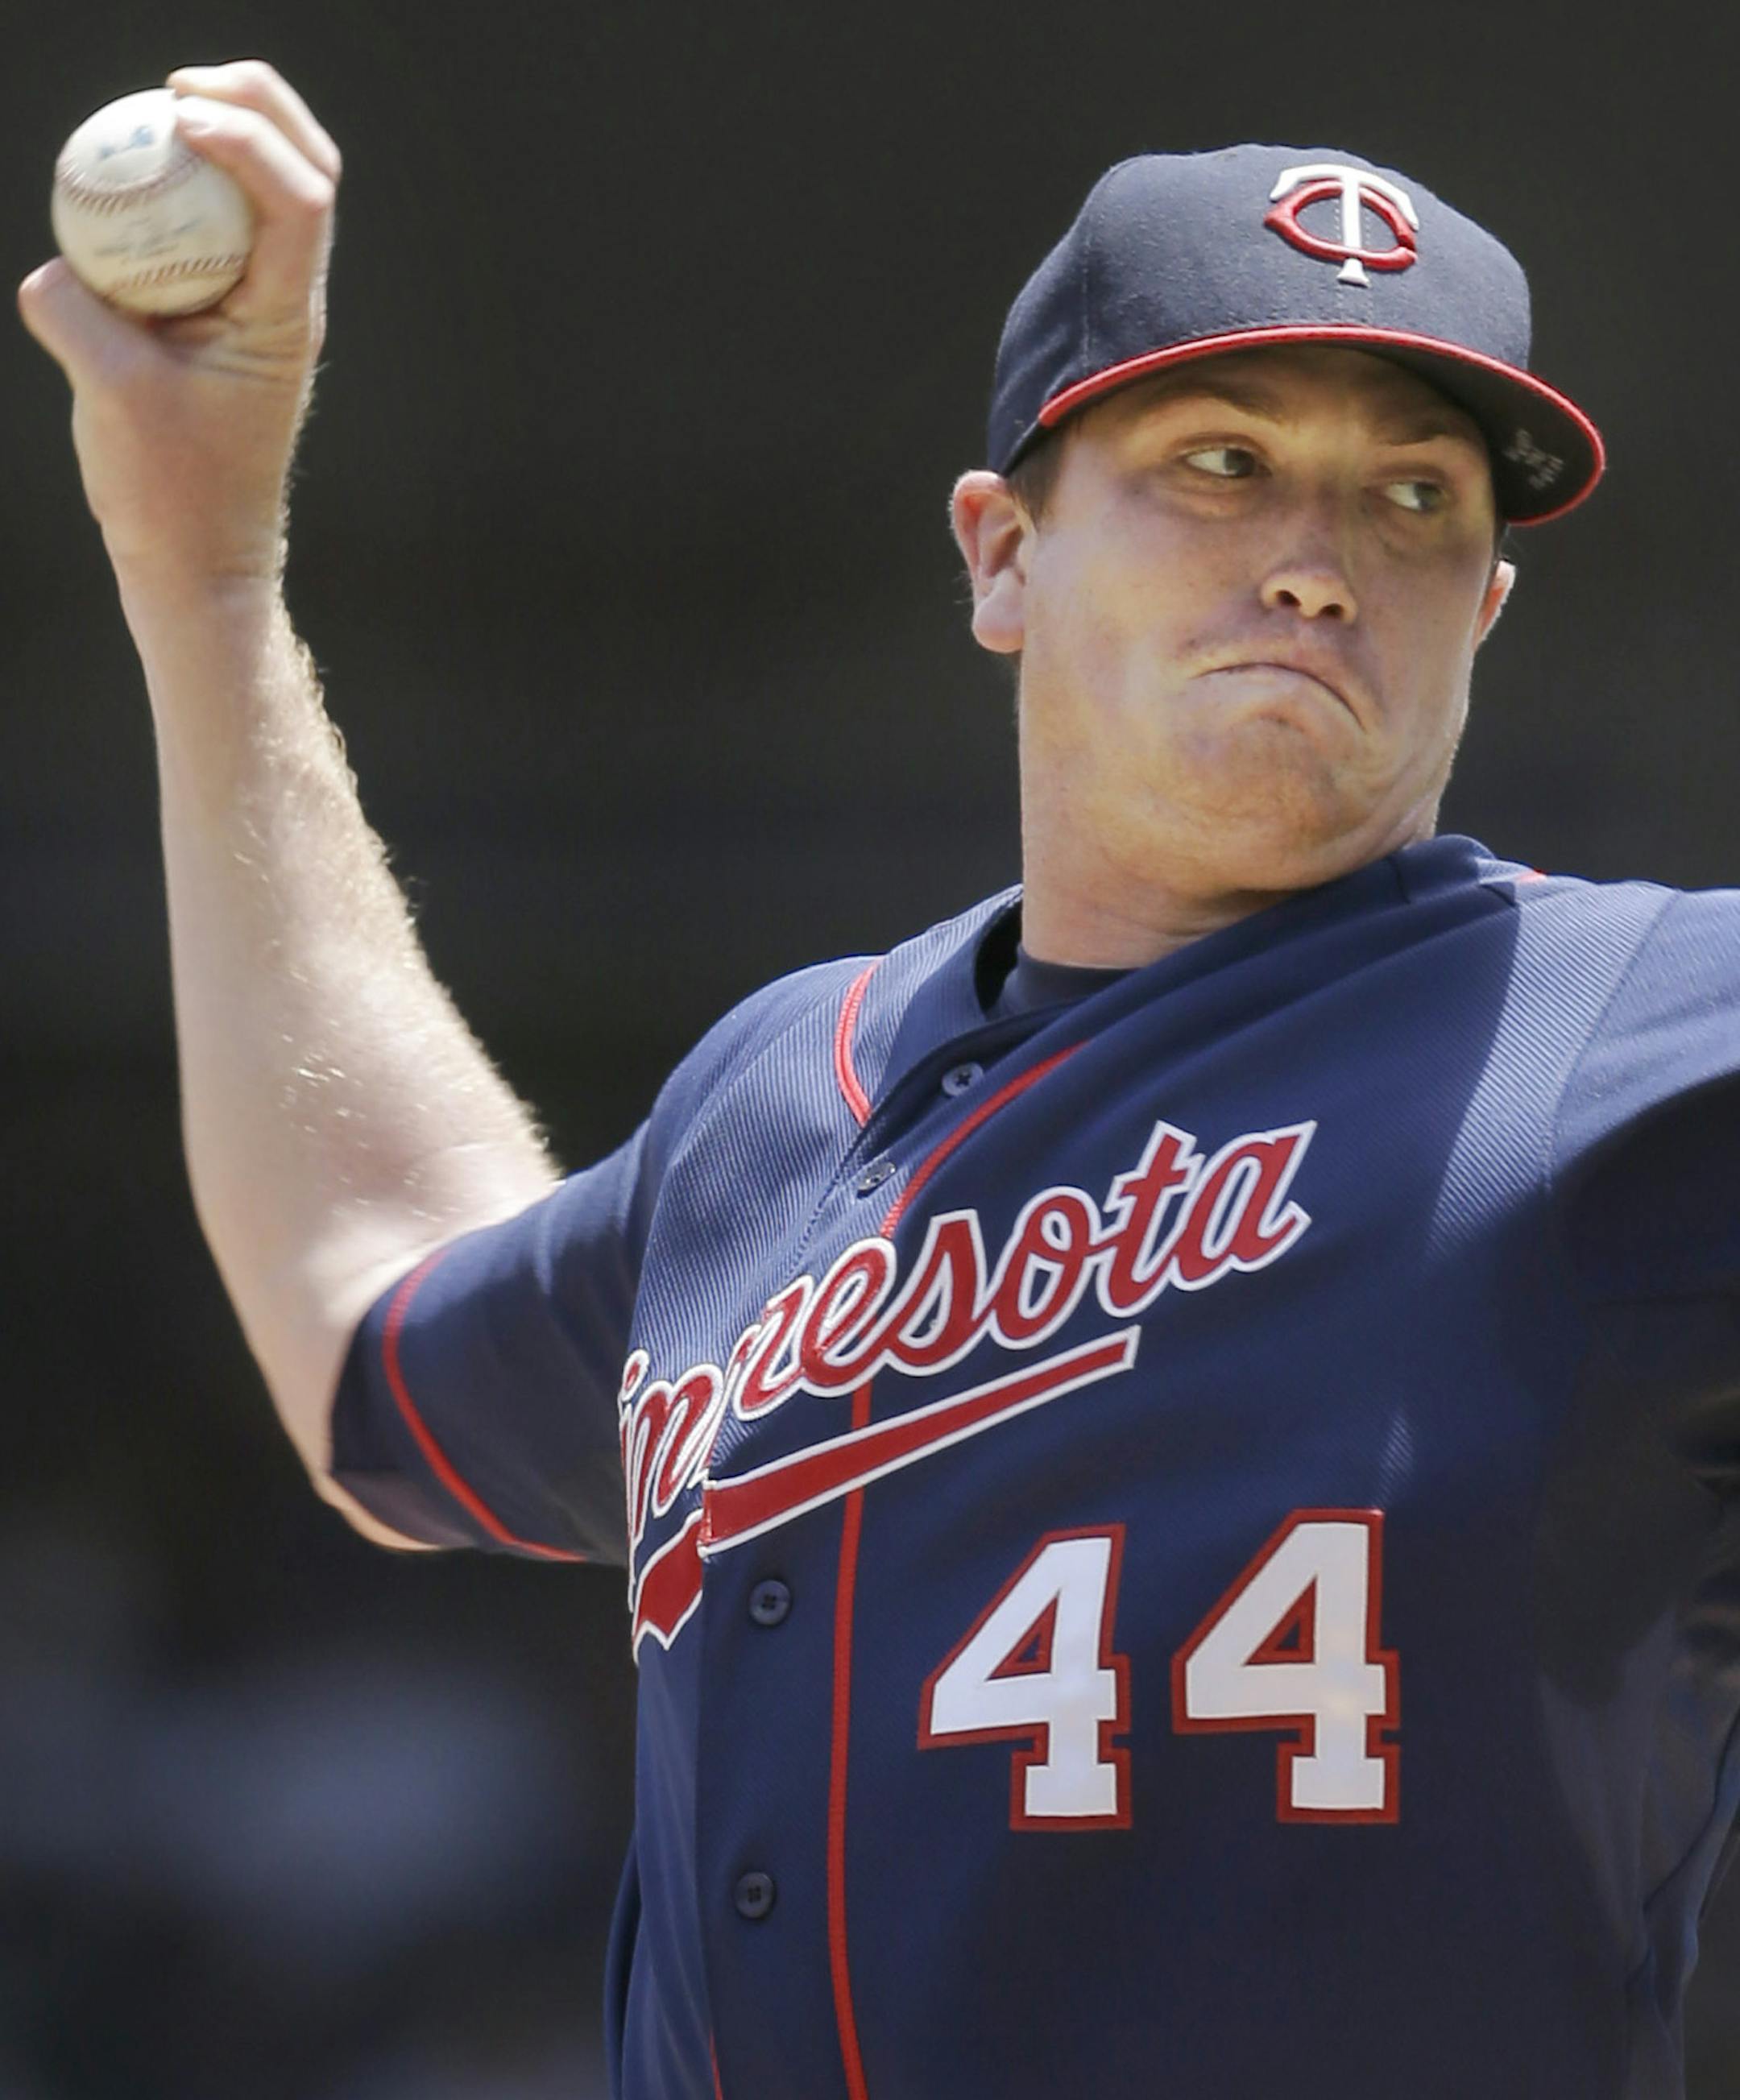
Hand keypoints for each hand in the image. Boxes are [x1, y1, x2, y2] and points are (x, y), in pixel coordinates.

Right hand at [17, 60, 341, 590]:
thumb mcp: (109, 396)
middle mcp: (288, 303)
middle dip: (256, 105)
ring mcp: (262, 309)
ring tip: (158, 112)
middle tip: (177, 87)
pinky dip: (183, 189)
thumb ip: (75, 312)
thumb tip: (57, 265)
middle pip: (307, 172)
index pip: (300, 200)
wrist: (199, 562)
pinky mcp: (226, 320)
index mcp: (285, 318)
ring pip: (272, 194)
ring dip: (227, 135)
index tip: (175, 114)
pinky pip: (216, 231)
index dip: (249, 134)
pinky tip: (129, 179)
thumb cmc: (169, 495)